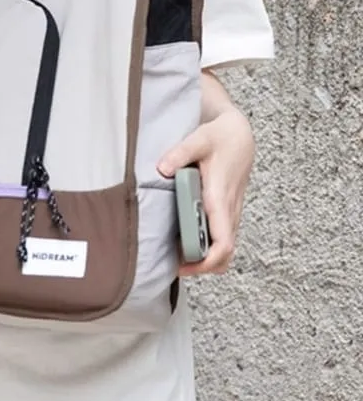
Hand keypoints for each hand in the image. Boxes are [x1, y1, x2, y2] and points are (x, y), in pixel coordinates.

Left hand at [157, 106, 254, 276]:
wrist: (239, 134)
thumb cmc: (219, 137)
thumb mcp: (198, 139)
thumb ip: (179, 153)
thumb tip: (161, 169)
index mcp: (221, 198)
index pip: (224, 243)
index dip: (207, 262)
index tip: (184, 266)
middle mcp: (229, 210)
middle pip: (225, 254)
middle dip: (202, 266)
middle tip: (173, 265)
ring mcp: (231, 212)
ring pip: (224, 248)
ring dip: (204, 257)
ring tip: (176, 254)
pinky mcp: (228, 210)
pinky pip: (222, 237)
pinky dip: (207, 246)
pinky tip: (184, 239)